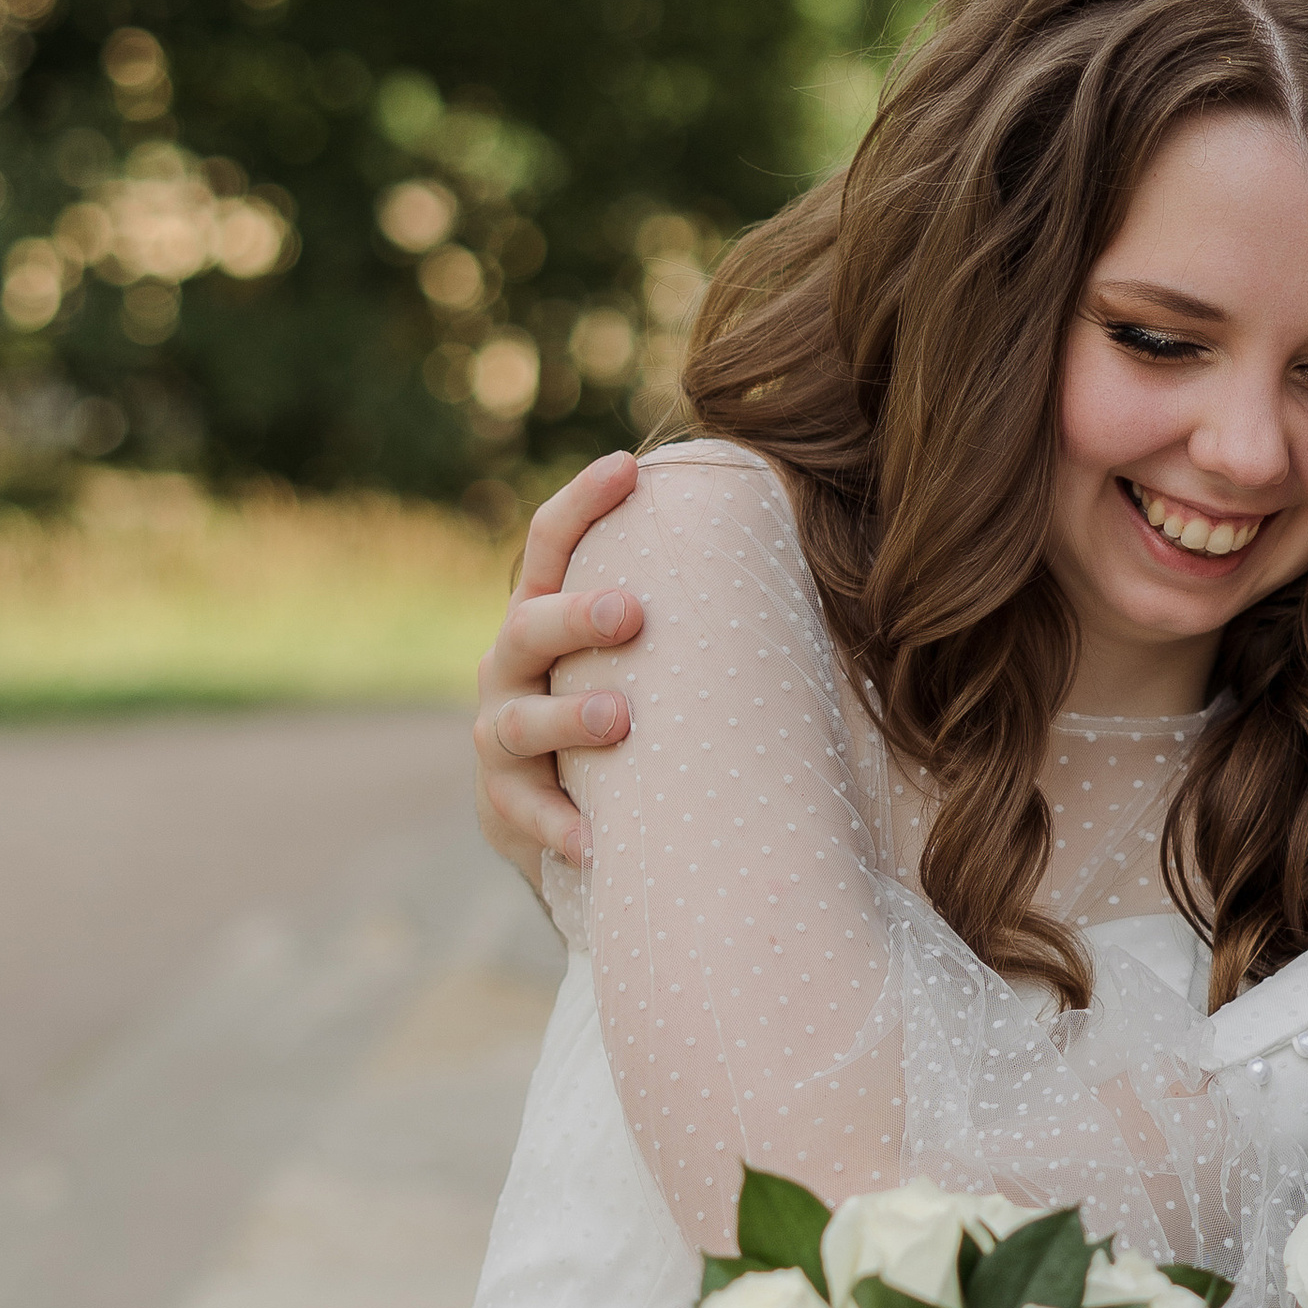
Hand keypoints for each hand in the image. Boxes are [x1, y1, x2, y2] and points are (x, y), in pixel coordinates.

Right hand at [473, 451, 646, 879]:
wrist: (560, 816)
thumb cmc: (626, 715)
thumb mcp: (642, 659)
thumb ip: (685, 615)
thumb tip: (807, 556)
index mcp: (545, 614)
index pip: (550, 545)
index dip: (580, 502)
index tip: (627, 466)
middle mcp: (510, 665)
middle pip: (529, 626)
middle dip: (576, 616)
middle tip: (633, 612)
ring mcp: (500, 733)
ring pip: (519, 720)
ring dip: (569, 717)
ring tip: (620, 720)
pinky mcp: (503, 803)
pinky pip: (525, 814)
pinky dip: (558, 825)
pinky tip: (592, 840)